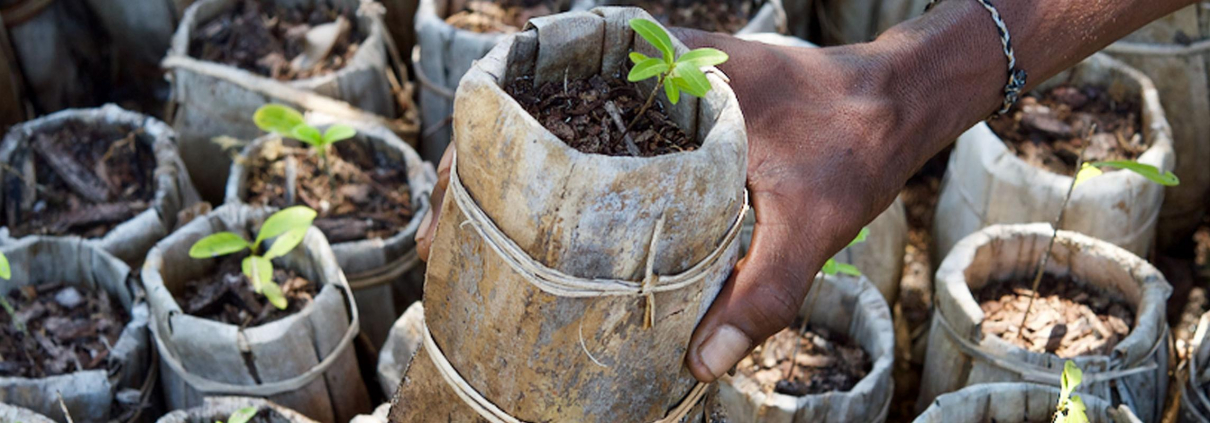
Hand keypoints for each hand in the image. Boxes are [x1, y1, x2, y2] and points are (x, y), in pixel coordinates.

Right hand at [415, 31, 926, 382]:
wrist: (897, 101)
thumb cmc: (853, 146)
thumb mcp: (811, 222)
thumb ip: (763, 289)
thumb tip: (700, 367)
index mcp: (658, 81)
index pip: (538, 98)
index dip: (479, 149)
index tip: (449, 206)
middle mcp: (643, 80)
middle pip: (532, 117)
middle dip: (483, 175)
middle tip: (453, 244)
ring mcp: (651, 99)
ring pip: (558, 133)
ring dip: (518, 181)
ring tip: (481, 246)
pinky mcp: (668, 121)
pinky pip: (599, 147)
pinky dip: (567, 185)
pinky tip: (550, 240)